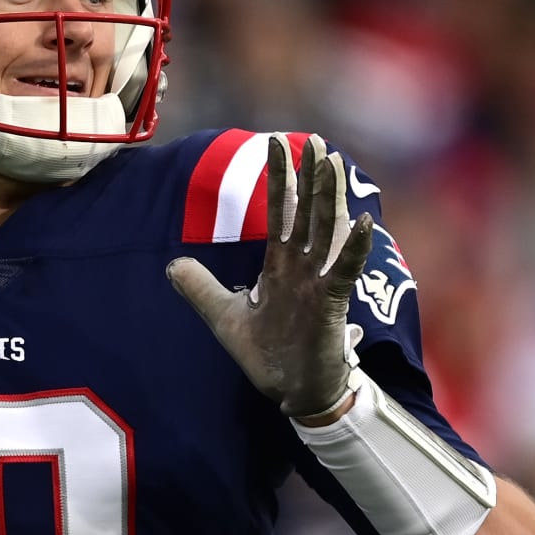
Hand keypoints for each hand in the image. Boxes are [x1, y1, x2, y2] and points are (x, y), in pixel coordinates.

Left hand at [167, 133, 373, 417]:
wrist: (291, 393)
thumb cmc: (267, 355)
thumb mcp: (223, 316)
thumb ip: (200, 288)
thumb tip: (171, 265)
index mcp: (279, 266)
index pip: (280, 212)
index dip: (279, 179)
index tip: (279, 144)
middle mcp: (302, 268)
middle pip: (308, 212)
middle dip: (311, 177)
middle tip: (317, 141)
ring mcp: (319, 283)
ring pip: (326, 231)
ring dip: (330, 198)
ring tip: (334, 164)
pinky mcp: (332, 304)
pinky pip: (344, 271)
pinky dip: (353, 248)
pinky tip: (362, 222)